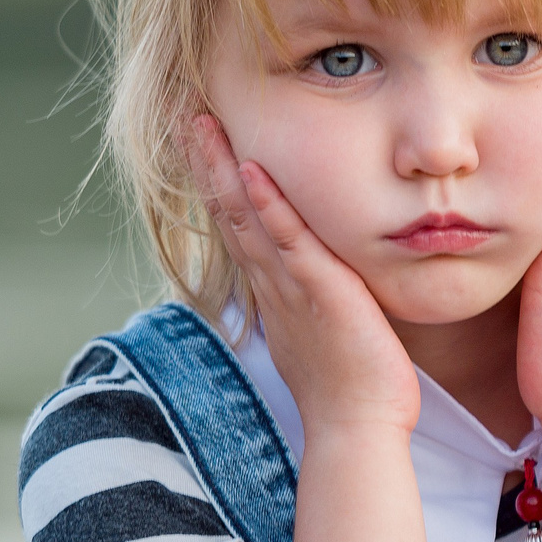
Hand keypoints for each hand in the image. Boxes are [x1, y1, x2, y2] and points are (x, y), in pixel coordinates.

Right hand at [185, 114, 421, 437]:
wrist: (357, 429)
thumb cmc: (350, 386)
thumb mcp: (324, 330)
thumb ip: (315, 298)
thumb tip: (317, 280)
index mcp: (271, 288)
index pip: (236, 222)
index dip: (216, 179)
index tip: (202, 138)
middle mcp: (269, 282)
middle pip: (225, 209)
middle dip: (204, 159)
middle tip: (184, 112)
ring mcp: (288, 285)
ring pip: (244, 216)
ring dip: (221, 167)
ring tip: (200, 122)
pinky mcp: (318, 291)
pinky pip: (288, 241)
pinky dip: (268, 205)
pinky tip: (252, 170)